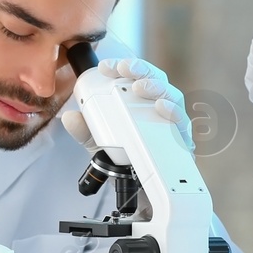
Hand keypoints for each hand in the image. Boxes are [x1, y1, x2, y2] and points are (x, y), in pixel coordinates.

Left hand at [60, 57, 191, 149]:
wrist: (136, 186)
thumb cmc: (121, 157)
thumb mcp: (96, 141)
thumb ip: (84, 129)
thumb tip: (69, 117)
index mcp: (138, 100)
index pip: (134, 75)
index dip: (122, 66)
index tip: (106, 66)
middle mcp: (157, 107)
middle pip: (155, 79)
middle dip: (141, 70)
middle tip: (125, 70)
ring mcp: (171, 122)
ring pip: (172, 95)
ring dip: (157, 87)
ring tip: (140, 88)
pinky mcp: (182, 140)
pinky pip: (183, 123)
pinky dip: (174, 112)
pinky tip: (163, 107)